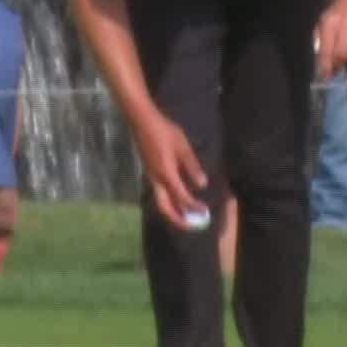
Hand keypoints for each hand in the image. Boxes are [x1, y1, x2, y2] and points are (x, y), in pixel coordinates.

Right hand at [131, 109, 206, 230]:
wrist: (142, 121)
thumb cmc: (165, 132)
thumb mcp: (183, 147)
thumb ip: (192, 167)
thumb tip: (201, 185)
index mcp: (167, 175)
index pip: (181, 197)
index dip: (193, 206)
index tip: (204, 212)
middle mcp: (157, 180)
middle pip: (165, 207)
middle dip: (177, 219)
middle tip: (191, 225)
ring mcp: (151, 177)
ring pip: (160, 201)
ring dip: (172, 212)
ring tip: (185, 216)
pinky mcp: (149, 172)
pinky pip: (158, 193)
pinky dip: (168, 201)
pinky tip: (176, 198)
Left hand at [314, 0, 346, 86]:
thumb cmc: (339, 7)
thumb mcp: (324, 18)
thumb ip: (320, 36)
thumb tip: (319, 57)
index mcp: (330, 22)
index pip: (326, 48)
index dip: (324, 64)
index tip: (323, 76)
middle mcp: (345, 25)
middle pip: (341, 51)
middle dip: (337, 67)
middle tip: (335, 77)